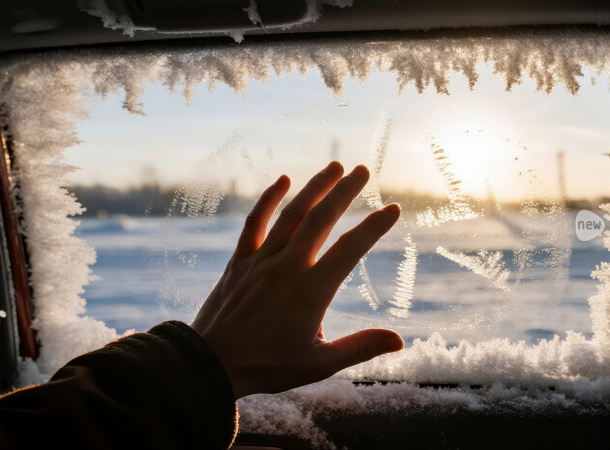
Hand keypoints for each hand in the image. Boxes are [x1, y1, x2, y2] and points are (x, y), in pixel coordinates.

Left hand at [191, 162, 402, 398]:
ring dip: (314, 188)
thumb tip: (399, 341)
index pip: (351, 249)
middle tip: (363, 170)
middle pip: (321, 219)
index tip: (393, 209)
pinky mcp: (240, 261)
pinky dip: (269, 200)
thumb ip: (360, 347)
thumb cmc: (266, 366)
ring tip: (334, 167)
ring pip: (292, 214)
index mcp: (311, 290)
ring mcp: (262, 260)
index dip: (374, 227)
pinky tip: (283, 181)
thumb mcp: (319, 364)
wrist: (209, 364)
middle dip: (345, 192)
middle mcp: (288, 267)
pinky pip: (255, 223)